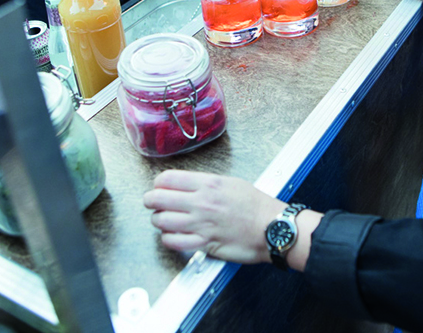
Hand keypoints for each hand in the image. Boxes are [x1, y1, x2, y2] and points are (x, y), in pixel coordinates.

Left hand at [144, 170, 285, 263]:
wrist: (271, 227)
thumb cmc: (256, 205)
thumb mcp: (231, 182)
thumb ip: (206, 183)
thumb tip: (186, 185)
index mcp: (208, 184)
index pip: (167, 179)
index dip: (158, 184)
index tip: (159, 187)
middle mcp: (201, 202)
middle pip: (158, 199)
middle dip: (150, 201)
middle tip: (153, 203)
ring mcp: (201, 224)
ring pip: (161, 221)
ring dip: (159, 221)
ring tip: (165, 220)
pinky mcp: (204, 244)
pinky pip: (173, 241)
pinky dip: (168, 238)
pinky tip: (173, 235)